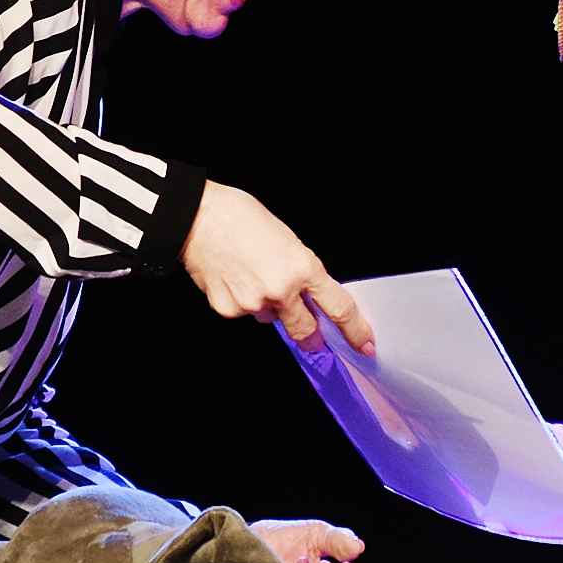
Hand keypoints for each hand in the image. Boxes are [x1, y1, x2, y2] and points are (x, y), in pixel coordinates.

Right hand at [181, 181, 374, 355]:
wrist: (198, 218)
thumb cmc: (241, 219)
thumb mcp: (288, 240)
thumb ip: (302, 271)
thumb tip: (308, 297)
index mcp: (303, 267)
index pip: (339, 308)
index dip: (355, 330)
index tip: (365, 344)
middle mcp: (281, 290)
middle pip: (306, 330)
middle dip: (312, 337)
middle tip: (313, 337)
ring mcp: (254, 303)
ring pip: (272, 318)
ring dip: (271, 308)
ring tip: (254, 276)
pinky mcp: (229, 310)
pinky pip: (246, 314)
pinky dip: (245, 302)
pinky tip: (234, 279)